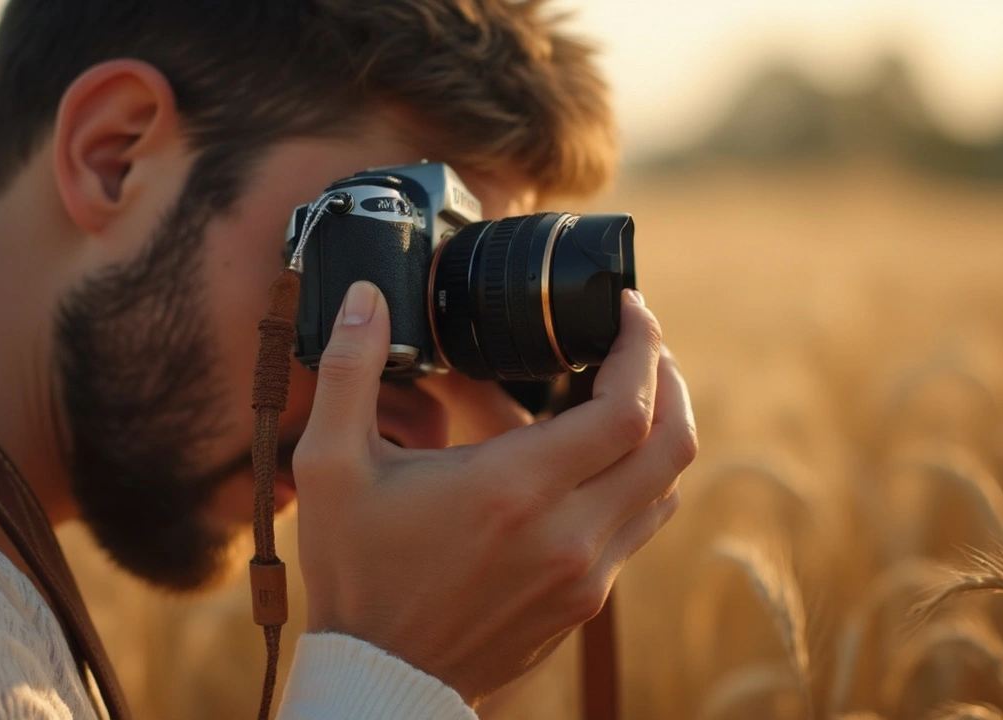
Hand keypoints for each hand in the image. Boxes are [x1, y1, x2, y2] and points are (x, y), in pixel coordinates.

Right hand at [292, 281, 695, 704]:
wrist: (381, 678)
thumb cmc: (355, 573)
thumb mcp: (331, 469)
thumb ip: (349, 373)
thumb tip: (363, 298)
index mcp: (513, 488)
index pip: (626, 409)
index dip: (642, 347)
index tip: (630, 309)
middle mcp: (567, 533)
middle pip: (671, 443)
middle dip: (669, 379)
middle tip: (641, 341)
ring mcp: (585, 574)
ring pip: (664, 487)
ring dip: (661, 430)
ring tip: (630, 390)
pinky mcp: (584, 602)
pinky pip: (639, 527)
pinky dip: (638, 480)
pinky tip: (601, 458)